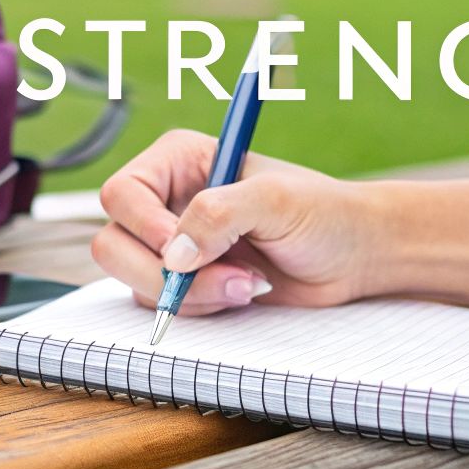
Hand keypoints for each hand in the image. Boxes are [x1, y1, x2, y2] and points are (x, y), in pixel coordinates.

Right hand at [91, 129, 378, 316]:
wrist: (354, 255)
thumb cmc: (323, 213)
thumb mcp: (275, 200)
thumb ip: (219, 215)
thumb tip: (172, 254)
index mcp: (178, 161)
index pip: (122, 193)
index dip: (145, 227)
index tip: (183, 252)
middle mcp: (165, 199)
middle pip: (114, 243)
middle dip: (167, 273)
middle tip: (226, 276)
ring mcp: (171, 243)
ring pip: (133, 278)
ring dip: (190, 293)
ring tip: (247, 283)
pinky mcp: (184, 281)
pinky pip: (159, 303)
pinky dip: (199, 307)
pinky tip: (243, 292)